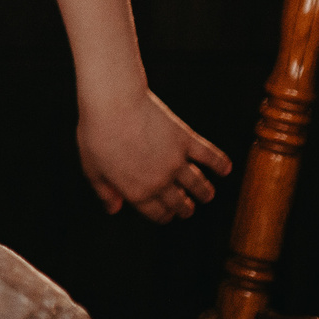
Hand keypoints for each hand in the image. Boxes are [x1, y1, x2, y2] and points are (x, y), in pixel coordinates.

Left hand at [76, 86, 230, 222]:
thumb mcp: (92, 167)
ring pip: (198, 185)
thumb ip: (104, 191)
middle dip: (185, 208)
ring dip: (205, 193)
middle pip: (179, 203)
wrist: (113, 102)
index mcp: (136, 192)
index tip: (168, 215)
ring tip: (207, 195)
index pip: (157, 213)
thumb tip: (114, 209)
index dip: (164, 217)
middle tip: (189, 208)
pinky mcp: (186, 140)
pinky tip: (226, 169)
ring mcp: (175, 161)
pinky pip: (209, 156)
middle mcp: (160, 181)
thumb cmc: (96, 132)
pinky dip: (220, 163)